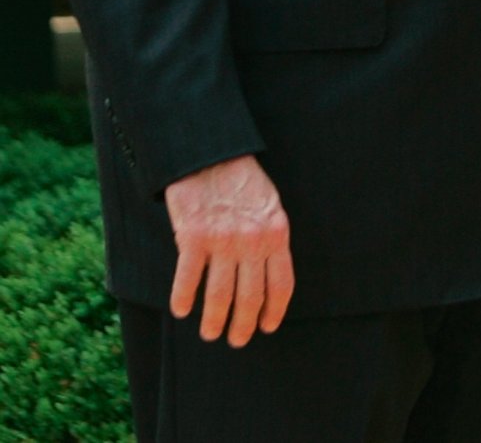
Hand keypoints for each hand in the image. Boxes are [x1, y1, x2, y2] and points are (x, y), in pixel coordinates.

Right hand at [164, 154, 292, 345]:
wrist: (212, 157)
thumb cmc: (243, 183)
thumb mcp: (271, 207)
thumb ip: (270, 239)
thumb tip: (268, 274)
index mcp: (277, 234)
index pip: (281, 283)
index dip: (274, 310)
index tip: (267, 327)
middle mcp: (253, 241)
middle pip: (250, 295)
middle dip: (243, 323)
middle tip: (236, 340)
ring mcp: (223, 240)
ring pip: (220, 293)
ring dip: (214, 319)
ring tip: (210, 334)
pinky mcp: (194, 237)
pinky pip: (189, 277)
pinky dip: (184, 297)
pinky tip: (182, 310)